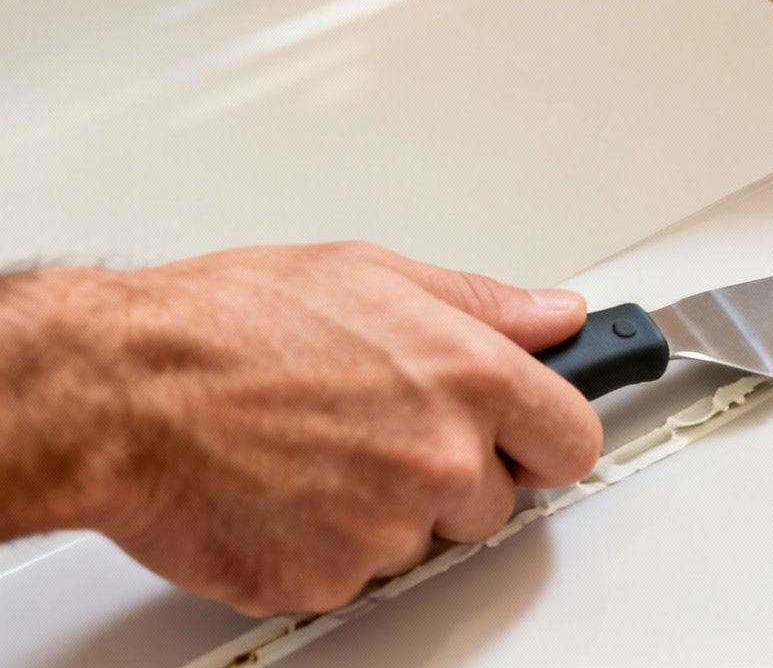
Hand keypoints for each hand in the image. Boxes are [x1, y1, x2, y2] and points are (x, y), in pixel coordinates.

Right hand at [14, 243, 601, 615]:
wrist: (119, 393)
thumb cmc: (226, 325)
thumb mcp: (374, 274)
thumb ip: (484, 304)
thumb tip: (553, 315)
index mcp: (470, 378)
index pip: (572, 438)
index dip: (549, 435)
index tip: (533, 434)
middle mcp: (441, 458)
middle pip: (499, 499)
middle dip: (457, 470)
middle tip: (383, 427)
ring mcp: (387, 528)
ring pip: (425, 538)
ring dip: (390, 508)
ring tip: (319, 447)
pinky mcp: (327, 579)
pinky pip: (357, 572)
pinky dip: (328, 542)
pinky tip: (286, 487)